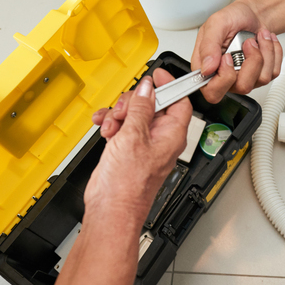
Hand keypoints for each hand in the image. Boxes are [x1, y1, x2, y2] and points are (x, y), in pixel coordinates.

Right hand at [86, 68, 191, 221]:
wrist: (110, 210)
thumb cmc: (128, 185)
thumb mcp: (133, 137)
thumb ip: (141, 108)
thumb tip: (147, 88)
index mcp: (173, 134)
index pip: (180, 101)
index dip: (169, 85)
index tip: (156, 74)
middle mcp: (161, 138)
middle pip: (153, 104)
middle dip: (134, 102)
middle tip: (123, 112)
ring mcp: (144, 143)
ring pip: (134, 113)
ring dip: (119, 114)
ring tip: (111, 126)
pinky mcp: (128, 148)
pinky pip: (123, 125)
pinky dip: (112, 123)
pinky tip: (104, 128)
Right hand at [191, 0, 282, 103]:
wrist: (252, 14)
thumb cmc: (232, 17)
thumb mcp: (216, 24)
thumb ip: (208, 46)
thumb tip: (206, 68)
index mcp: (207, 68)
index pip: (213, 92)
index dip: (225, 78)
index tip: (228, 57)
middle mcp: (226, 77)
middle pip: (242, 87)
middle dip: (252, 61)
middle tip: (248, 43)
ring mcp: (245, 77)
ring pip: (262, 79)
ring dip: (265, 52)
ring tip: (258, 38)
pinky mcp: (261, 74)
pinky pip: (274, 72)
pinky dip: (274, 52)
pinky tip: (265, 42)